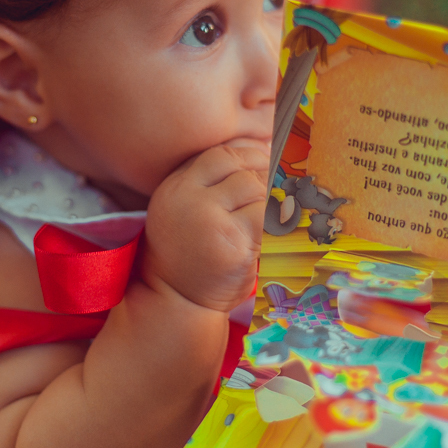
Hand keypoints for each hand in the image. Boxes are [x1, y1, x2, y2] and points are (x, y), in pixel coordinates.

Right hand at [141, 143, 268, 312]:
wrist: (175, 299)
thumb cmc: (189, 250)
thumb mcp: (185, 207)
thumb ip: (210, 180)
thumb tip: (261, 147)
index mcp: (175, 188)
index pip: (221, 154)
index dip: (248, 156)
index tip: (262, 165)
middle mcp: (189, 201)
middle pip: (243, 171)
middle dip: (262, 181)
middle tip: (266, 197)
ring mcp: (211, 222)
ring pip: (259, 193)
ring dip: (268, 205)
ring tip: (262, 221)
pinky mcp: (234, 246)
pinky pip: (268, 222)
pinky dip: (272, 228)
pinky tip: (262, 240)